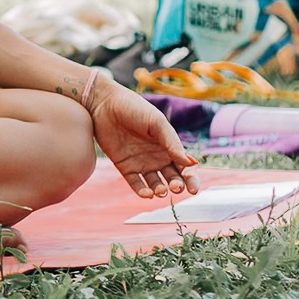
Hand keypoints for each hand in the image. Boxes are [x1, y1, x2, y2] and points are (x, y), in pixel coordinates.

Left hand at [83, 75, 198, 197]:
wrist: (105, 104)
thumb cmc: (134, 108)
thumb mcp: (156, 123)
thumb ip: (172, 143)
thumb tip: (191, 163)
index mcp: (169, 146)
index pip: (185, 167)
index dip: (191, 179)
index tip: (194, 189)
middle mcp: (157, 157)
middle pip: (173, 178)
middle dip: (177, 186)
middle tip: (176, 187)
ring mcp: (141, 163)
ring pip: (156, 184)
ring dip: (160, 190)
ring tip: (160, 190)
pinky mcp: (125, 167)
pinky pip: (136, 184)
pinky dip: (142, 191)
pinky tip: (147, 193)